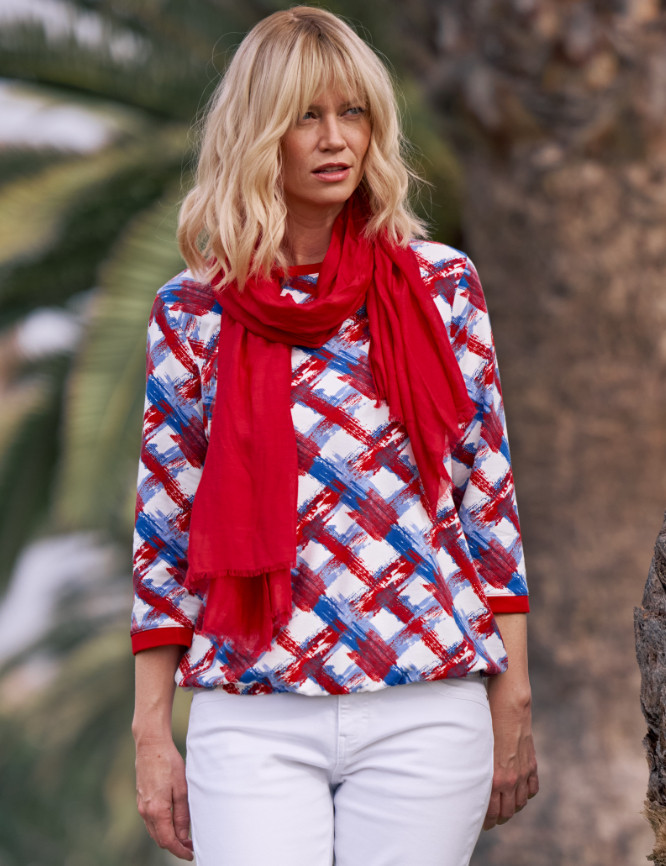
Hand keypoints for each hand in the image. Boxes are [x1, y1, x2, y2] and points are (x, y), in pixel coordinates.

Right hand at [135, 735, 193, 859]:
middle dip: (175, 845)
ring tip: (185, 835)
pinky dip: (162, 826)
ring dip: (168, 836)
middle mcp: (145, 811)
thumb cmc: (168, 763)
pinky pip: (151, 821)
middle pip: (160, 839)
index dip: (179, 851)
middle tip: (192, 845)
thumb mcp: (182, 788)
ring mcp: (141, 805)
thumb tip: (184, 836)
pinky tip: (173, 821)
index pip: (167, 841)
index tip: (191, 854)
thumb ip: (182, 814)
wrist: (151, 745)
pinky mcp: (141, 798)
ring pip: (154, 831)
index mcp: (156, 810)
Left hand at [484, 673, 538, 829]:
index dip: (485, 820)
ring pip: (520, 803)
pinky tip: (518, 794)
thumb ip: (473, 764)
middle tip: (489, 820)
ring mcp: (523, 772)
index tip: (478, 822)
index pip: (491, 811)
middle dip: (497, 819)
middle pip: (506, 812)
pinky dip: (526, 795)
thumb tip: (461, 777)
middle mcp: (510, 778)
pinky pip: (532, 789)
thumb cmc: (485, 720)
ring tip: (503, 809)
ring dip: (512, 808)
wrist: (508, 704)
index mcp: (494, 777)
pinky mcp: (531, 763)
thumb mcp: (474, 745)